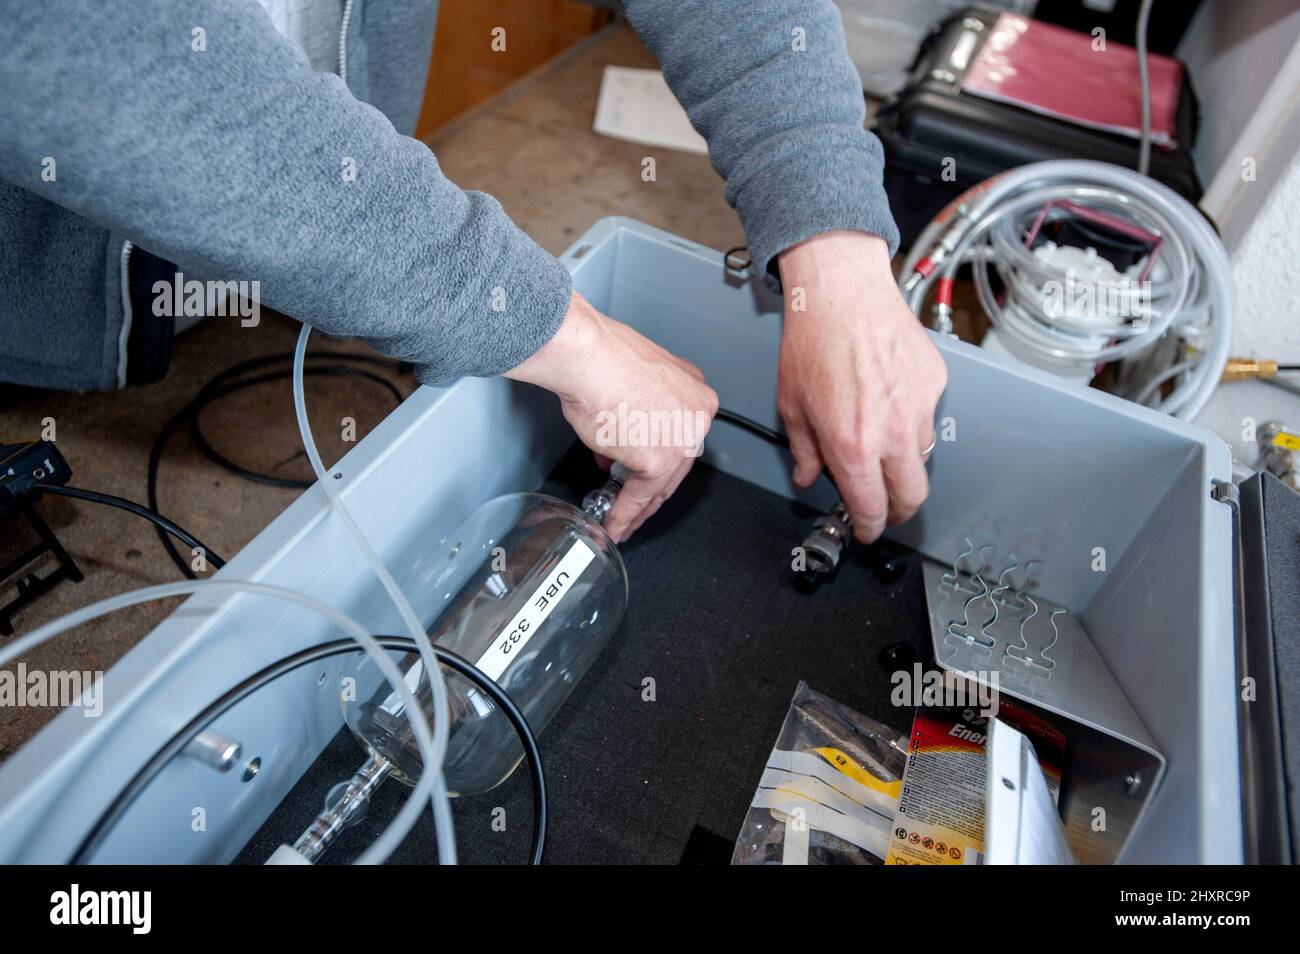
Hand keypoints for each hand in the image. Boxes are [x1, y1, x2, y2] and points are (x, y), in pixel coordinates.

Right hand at [506, 291, 717, 542]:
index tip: (649, 473)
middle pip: (676, 466)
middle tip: (635, 506)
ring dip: (639, 509)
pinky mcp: (659, 461)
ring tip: (622, 521)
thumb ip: (642, 415)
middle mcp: (698, 416)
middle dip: (651, 491)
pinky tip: (615, 523)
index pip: (682, 438)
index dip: (662, 461)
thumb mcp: (638, 382)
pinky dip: (625, 513)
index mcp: (696, 392)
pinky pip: (639, 496)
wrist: (589, 358)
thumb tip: (626, 443)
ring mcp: (682, 440)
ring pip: (661, 486)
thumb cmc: (603, 360)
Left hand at [776, 231, 946, 542]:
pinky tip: (889, 401)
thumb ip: (804, 451)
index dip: (869, 528)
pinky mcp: (935, 384)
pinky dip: (912, 420)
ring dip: (903, 462)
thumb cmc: (813, 342)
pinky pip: (928, 417)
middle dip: (897, 509)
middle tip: (883, 505)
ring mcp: (919, 409)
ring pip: (922, 457)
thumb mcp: (792, 406)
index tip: (866, 529)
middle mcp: (891, 434)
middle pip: (912, 498)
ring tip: (880, 442)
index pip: (872, 509)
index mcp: (852, 446)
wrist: (842, 293)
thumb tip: (809, 475)